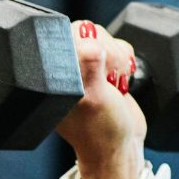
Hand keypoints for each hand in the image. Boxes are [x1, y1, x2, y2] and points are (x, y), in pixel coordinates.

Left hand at [55, 20, 147, 178]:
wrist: (122, 147)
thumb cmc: (102, 131)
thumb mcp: (95, 100)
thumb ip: (90, 71)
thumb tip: (90, 44)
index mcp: (53, 76)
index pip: (64, 36)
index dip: (85, 43)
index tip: (95, 64)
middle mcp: (66, 69)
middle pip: (86, 31)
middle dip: (106, 50)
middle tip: (109, 77)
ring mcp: (85, 68)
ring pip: (104, 37)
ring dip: (118, 57)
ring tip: (116, 83)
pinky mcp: (103, 69)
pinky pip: (117, 47)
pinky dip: (125, 59)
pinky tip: (122, 81)